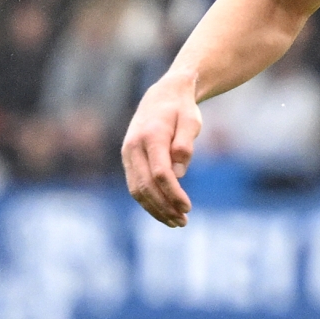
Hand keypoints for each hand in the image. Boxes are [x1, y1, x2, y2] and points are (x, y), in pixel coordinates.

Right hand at [121, 75, 202, 226]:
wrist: (162, 96)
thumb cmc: (181, 109)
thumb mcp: (191, 121)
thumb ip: (185, 144)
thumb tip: (179, 173)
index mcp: (151, 136)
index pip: (160, 173)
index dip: (173, 193)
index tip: (188, 208)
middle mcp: (134, 146)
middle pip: (145, 185)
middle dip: (164, 207)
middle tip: (183, 222)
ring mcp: (128, 154)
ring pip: (137, 189)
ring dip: (155, 209)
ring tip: (176, 222)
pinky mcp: (128, 160)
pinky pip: (135, 186)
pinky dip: (148, 202)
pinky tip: (164, 212)